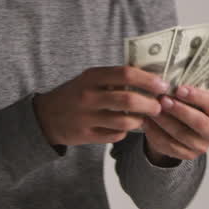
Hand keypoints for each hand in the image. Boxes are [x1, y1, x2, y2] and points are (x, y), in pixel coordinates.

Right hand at [34, 66, 167, 147]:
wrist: (46, 116)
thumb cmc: (75, 94)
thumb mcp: (89, 79)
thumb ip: (113, 78)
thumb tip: (149, 77)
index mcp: (91, 77)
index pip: (126, 73)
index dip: (148, 79)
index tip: (162, 84)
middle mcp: (88, 96)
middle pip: (128, 99)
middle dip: (150, 103)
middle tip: (160, 106)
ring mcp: (86, 117)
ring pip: (125, 120)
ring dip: (141, 120)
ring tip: (145, 118)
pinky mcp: (86, 135)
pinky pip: (116, 134)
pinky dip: (125, 131)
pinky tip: (125, 126)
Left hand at [143, 85, 208, 162]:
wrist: (181, 127)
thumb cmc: (188, 106)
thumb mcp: (192, 97)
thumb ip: (186, 91)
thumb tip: (170, 79)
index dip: (196, 96)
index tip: (179, 89)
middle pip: (199, 122)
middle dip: (179, 110)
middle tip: (163, 100)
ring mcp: (202, 146)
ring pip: (181, 134)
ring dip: (164, 121)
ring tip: (152, 109)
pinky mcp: (187, 155)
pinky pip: (169, 145)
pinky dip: (156, 133)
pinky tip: (147, 122)